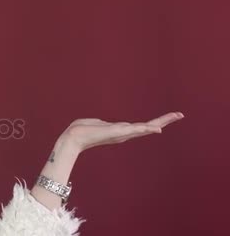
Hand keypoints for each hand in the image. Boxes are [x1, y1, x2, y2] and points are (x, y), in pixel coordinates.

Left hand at [59, 112, 184, 152]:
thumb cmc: (81, 130)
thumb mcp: (94, 124)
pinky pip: (135, 130)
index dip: (152, 124)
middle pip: (148, 126)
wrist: (73, 137)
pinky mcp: (118, 132)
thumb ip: (101, 124)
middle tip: (180, 115)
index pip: (139, 126)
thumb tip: (100, 124)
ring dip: (161, 121)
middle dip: (164, 121)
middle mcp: (124, 133)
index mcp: (119, 131)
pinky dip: (147, 129)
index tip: (164, 121)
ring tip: (175, 116)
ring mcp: (122, 133)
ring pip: (145, 127)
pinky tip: (158, 128)